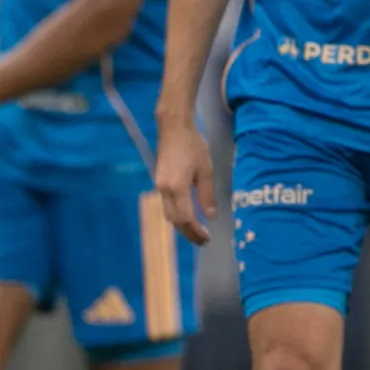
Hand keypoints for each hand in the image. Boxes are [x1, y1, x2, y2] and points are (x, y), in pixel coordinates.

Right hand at [155, 118, 216, 245]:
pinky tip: (187, 216)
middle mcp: (164, 190)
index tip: (208, 238)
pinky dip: (177, 215)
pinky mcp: (159, 182)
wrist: (173, 128)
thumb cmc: (193, 145)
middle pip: (174, 220)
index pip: (186, 218)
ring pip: (168, 214)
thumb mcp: (205, 169)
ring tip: (196, 232)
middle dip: (188, 233)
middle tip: (203, 241)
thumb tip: (210, 216)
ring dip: (181, 226)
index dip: (196, 231)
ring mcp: (159, 186)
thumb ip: (207, 194)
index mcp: (177, 188)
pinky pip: (167, 205)